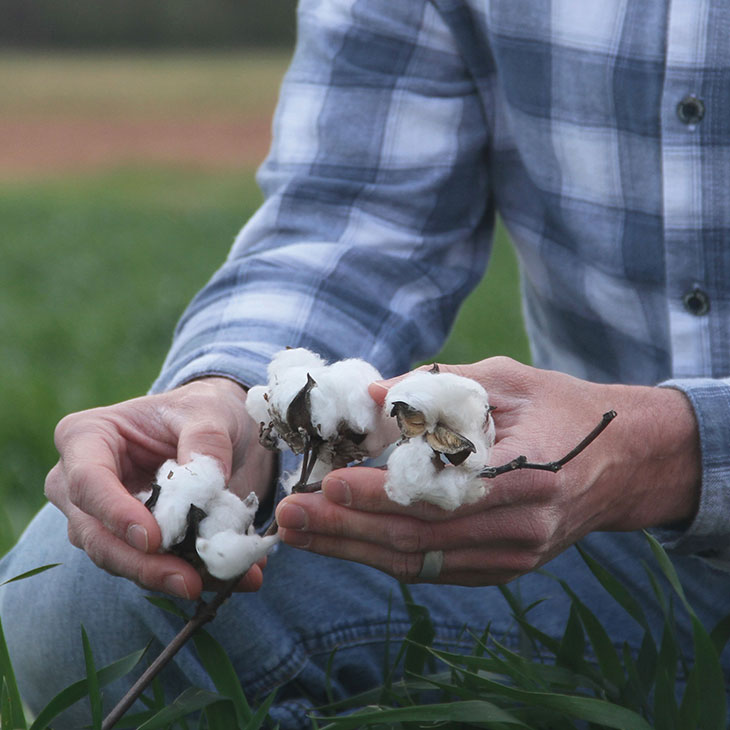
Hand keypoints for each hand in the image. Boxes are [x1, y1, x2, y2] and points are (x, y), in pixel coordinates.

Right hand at [45, 377, 274, 597]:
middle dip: (143, 563)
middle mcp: (80, 482)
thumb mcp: (209, 411)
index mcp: (86, 437)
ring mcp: (101, 516)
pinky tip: (231, 577)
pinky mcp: (129, 541)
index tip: (152, 539)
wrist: (217, 428)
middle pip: (96, 533)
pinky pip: (151, 566)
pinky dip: (189, 574)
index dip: (116, 514)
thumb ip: (206, 440)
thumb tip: (206, 484)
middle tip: (190, 581)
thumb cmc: (200, 410)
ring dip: (168, 576)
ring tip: (219, 579)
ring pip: (120, 559)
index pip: (88, 481)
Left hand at [275, 357, 700, 584]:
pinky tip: (341, 543)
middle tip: (291, 513)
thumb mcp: (508, 379)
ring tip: (299, 532)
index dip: (385, 493)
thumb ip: (440, 388)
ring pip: (421, 561)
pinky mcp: (502, 567)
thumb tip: (371, 394)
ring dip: (353, 548)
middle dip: (348, 527)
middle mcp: (524, 526)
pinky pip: (434, 569)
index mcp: (533, 472)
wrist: (620, 462)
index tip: (331, 482)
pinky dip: (384, 556)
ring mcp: (514, 555)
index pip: (445, 492)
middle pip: (422, 536)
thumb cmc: (560, 408)